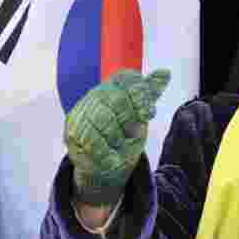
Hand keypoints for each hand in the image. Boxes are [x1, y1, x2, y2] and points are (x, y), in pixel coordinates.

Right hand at [65, 69, 169, 205]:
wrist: (102, 166)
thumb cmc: (121, 137)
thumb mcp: (138, 117)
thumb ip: (148, 95)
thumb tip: (166, 72)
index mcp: (112, 87)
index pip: (126, 79)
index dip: (140, 95)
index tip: (148, 114)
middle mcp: (95, 96)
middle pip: (117, 98)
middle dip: (129, 119)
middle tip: (130, 134)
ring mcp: (82, 113)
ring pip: (104, 118)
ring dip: (117, 137)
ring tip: (118, 146)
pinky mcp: (72, 132)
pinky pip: (92, 139)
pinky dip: (107, 153)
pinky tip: (112, 159)